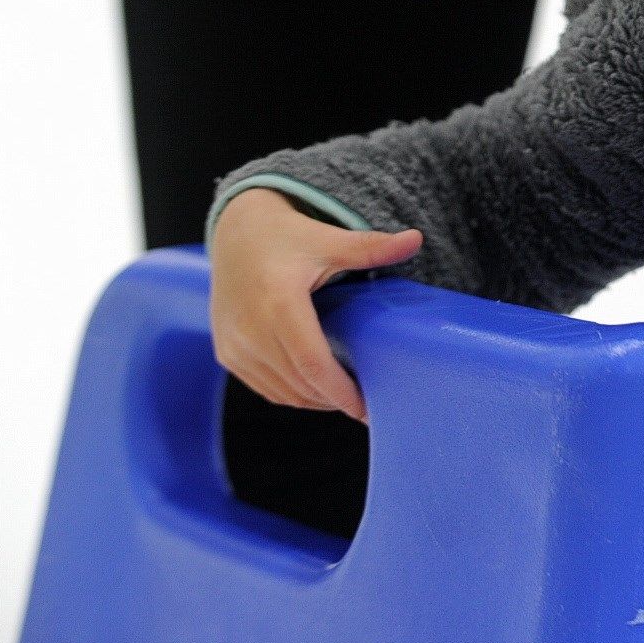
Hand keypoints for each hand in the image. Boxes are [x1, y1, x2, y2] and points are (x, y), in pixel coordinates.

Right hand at [208, 187, 422, 422]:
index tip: (366, 407)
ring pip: (282, 391)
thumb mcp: (329, 240)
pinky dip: (291, 393)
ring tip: (346, 396)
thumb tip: (417, 239)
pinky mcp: (226, 354)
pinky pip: (264, 386)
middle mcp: (250, 329)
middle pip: (299, 382)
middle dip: (334, 399)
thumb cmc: (287, 237)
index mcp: (278, 302)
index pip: (312, 362)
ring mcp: (234, 345)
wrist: (237, 235)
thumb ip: (371, 247)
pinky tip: (317, 388)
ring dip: (314, 400)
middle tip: (367, 403)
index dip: (340, 391)